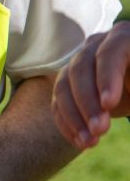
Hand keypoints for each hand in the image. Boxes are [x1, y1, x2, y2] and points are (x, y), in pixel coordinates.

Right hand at [52, 23, 129, 148]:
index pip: (109, 53)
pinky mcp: (67, 82)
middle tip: (100, 130)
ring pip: (63, 86)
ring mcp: (77, 62)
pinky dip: (66, 123)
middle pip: (80, 69)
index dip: (107, 78)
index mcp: (123, 38)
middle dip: (87, 103)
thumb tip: (116, 102)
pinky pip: (58, 102)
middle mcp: (95, 45)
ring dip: (73, 117)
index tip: (109, 105)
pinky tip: (80, 141)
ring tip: (89, 142)